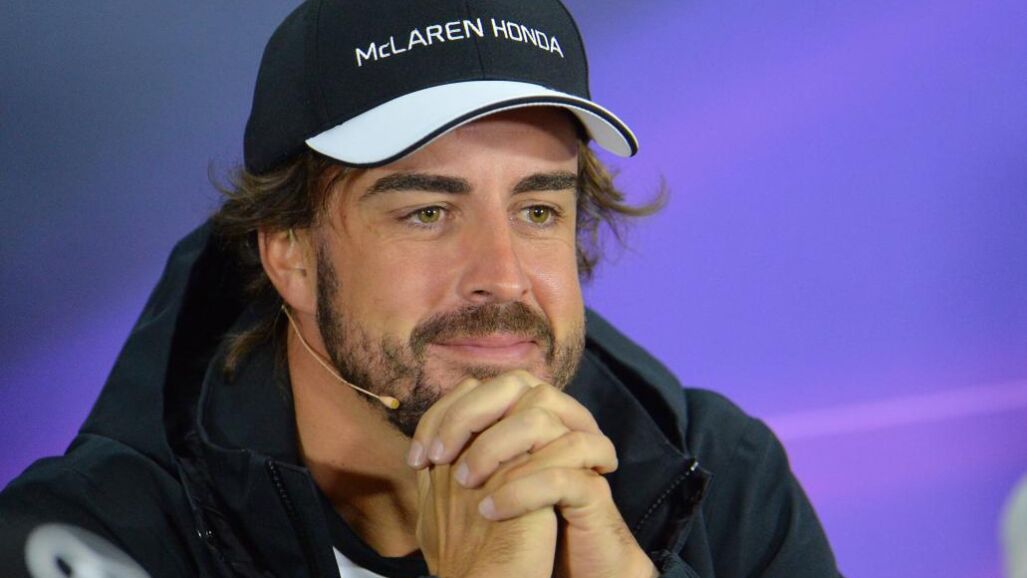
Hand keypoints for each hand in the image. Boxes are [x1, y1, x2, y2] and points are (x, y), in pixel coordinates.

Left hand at [409, 371, 657, 577]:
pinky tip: (491, 511)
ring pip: (538, 419)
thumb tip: (420, 446)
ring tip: (464, 483)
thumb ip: (461, 461)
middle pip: (515, 384)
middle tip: (439, 458)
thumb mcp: (484, 489)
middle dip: (468, 416)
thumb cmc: (522, 528)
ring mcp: (579, 450)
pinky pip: (559, 474)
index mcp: (528, 417)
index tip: (418, 457)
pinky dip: (519, 490)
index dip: (446, 413)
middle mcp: (557, 422)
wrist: (569, 570)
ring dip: (493, 448)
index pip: (485, 388)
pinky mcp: (593, 486)